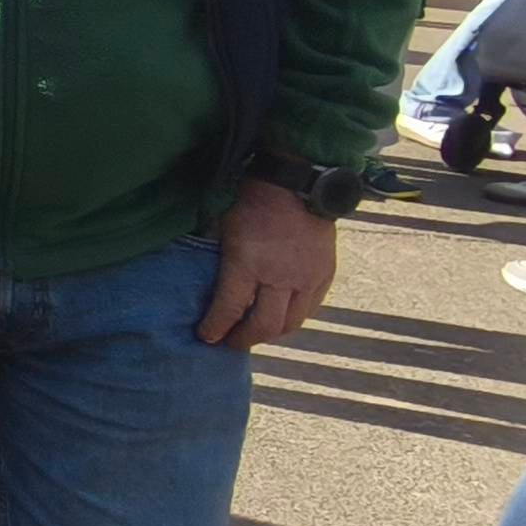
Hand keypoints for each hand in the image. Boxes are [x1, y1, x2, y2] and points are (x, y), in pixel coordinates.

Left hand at [196, 179, 335, 348]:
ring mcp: (307, 278)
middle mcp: (280, 276)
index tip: (206, 337)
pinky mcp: (325, 276)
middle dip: (243, 339)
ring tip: (253, 332)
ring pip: (290, 324)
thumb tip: (200, 284)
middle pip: (264, 326)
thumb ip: (215, 259)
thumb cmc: (251, 202)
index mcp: (248, 263)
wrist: (297, 184)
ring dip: (269, 334)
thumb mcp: (222, 228)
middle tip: (229, 341)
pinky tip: (278, 317)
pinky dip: (291, 320)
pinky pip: (309, 311)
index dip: (215, 329)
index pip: (230, 310)